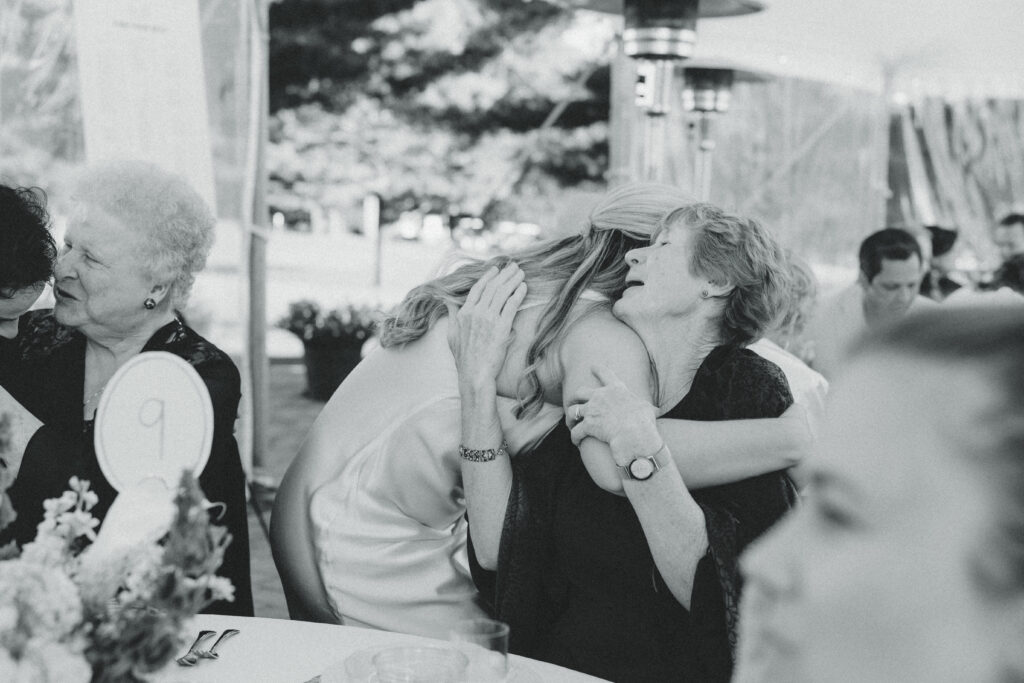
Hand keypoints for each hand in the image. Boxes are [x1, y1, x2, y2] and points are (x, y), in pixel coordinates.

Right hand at [446, 262, 526, 388]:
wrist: (474, 374)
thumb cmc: (464, 358)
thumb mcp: (451, 334)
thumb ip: (451, 315)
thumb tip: (447, 301)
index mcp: (464, 313)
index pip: (478, 289)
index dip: (488, 277)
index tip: (496, 269)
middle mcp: (476, 313)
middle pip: (492, 287)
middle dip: (504, 274)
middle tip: (514, 266)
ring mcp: (488, 319)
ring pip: (502, 293)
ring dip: (513, 280)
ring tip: (521, 273)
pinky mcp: (501, 327)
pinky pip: (511, 305)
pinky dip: (518, 294)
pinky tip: (523, 287)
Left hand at [568, 366, 660, 465]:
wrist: (634, 433)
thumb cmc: (644, 421)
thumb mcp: (647, 410)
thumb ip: (648, 408)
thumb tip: (657, 411)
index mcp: (616, 389)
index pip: (605, 374)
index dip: (598, 370)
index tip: (592, 366)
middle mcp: (600, 396)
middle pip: (580, 391)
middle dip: (576, 397)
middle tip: (575, 402)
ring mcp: (592, 410)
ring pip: (573, 411)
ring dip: (571, 418)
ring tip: (572, 425)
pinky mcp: (587, 425)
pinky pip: (576, 431)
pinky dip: (575, 437)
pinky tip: (577, 442)